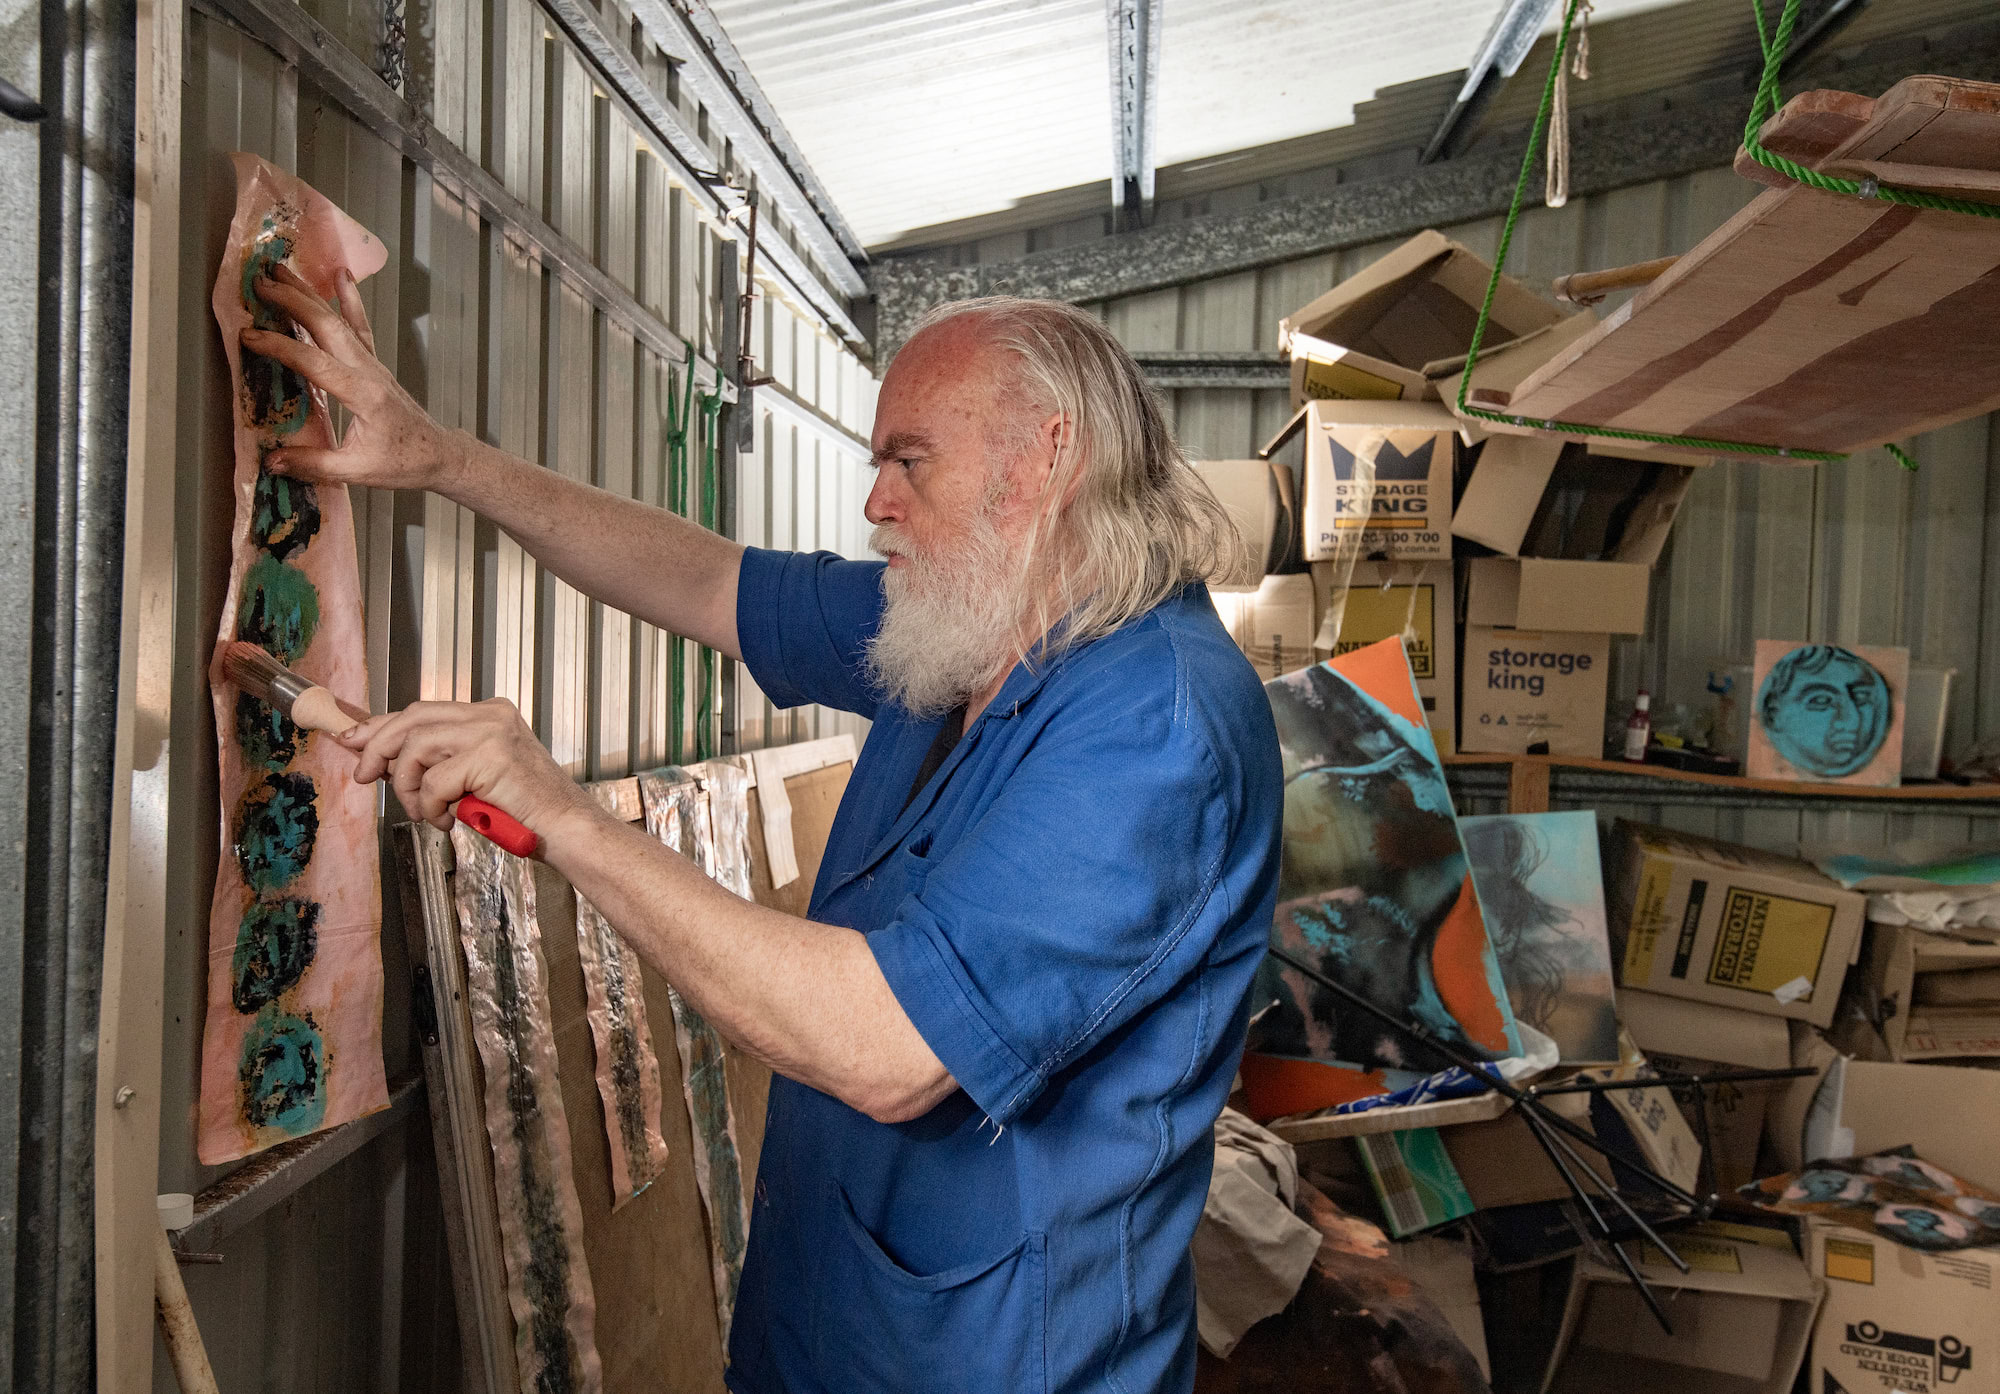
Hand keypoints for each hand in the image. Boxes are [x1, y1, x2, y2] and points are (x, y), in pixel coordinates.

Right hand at [243, 262, 463, 493]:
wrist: (437, 454)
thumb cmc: (402, 463)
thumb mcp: (358, 471)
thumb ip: (313, 464)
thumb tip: (270, 462)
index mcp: (363, 395)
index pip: (315, 363)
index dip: (280, 348)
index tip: (248, 335)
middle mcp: (368, 370)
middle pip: (327, 326)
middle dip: (292, 301)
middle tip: (259, 282)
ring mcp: (373, 363)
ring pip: (339, 319)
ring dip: (309, 293)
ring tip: (280, 269)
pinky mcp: (374, 362)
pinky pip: (360, 324)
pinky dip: (350, 298)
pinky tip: (342, 274)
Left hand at [336, 697, 598, 851]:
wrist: (564, 828)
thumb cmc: (523, 810)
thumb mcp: (472, 778)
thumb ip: (437, 761)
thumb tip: (383, 759)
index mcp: (489, 713)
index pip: (421, 711)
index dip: (381, 726)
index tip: (354, 740)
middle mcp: (489, 714)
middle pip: (413, 717)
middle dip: (379, 748)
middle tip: (366, 777)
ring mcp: (491, 731)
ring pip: (416, 746)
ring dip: (409, 786)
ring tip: (423, 811)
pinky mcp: (490, 755)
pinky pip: (434, 780)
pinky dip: (431, 805)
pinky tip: (447, 820)